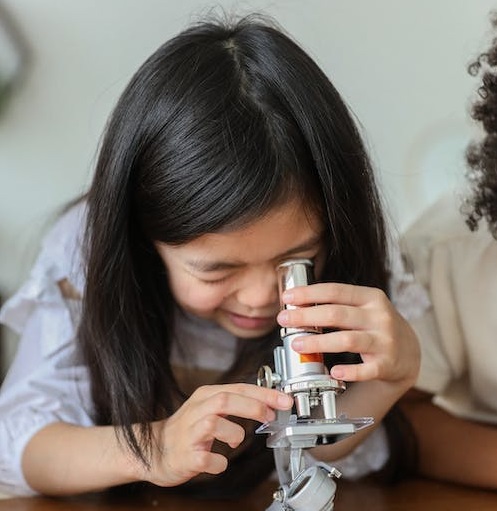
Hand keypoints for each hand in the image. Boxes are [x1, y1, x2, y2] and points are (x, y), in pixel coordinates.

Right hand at [138, 383, 292, 486]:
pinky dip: (219, 462)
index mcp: (206, 396)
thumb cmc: (188, 429)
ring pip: (215, 423)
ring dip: (234, 433)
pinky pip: (207, 458)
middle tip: (269, 416)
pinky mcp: (186, 455)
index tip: (284, 400)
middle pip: (226, 399)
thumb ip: (236, 404)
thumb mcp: (210, 408)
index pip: (239, 388)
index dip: (264, 393)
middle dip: (253, 406)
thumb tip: (268, 404)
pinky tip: (219, 461)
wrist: (156, 450)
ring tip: (235, 441)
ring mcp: (190, 432)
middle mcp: (197, 410)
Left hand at [277, 282, 419, 386]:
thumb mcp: (362, 307)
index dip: (309, 293)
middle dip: (305, 316)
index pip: (335, 291)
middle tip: (283, 320)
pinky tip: (333, 372)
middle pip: (336, 314)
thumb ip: (336, 305)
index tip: (287, 297)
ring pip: (347, 340)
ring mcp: (384, 340)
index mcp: (370, 297)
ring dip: (318, 342)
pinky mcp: (387, 364)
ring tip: (296, 344)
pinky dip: (349, 372)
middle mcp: (379, 316)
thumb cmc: (375, 326)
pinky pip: (366, 370)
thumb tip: (297, 304)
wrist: (409, 352)